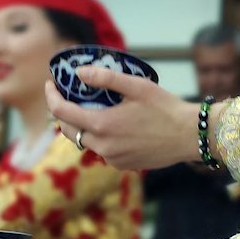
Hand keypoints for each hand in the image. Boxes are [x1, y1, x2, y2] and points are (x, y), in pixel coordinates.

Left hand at [45, 67, 200, 169]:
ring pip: (85, 142)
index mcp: (102, 125)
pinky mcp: (122, 165)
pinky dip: (99, 138)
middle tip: (67, 96)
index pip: (62, 112)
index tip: (50, 84)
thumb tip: (79, 73)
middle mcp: (102, 146)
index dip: (51, 96)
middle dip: (62, 112)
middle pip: (69, 130)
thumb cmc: (165, 107)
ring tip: (89, 109)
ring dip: (81, 126)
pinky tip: (113, 126)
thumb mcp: (137, 86)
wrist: (189, 135)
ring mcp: (112, 158)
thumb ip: (106, 78)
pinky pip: (101, 151)